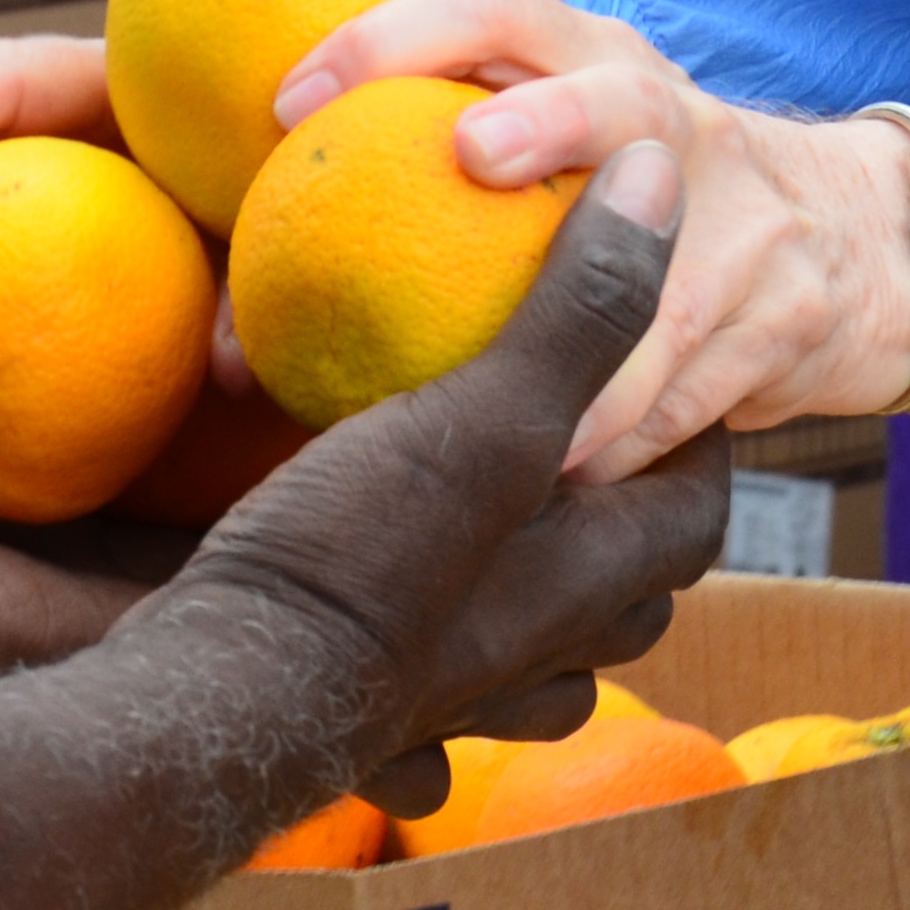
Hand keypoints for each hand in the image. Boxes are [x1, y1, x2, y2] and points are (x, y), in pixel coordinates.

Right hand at [142, 141, 731, 812]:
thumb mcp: (486, 417)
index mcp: (588, 590)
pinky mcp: (359, 733)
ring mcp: (446, 710)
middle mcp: (533, 662)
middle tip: (594, 427)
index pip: (698, 513)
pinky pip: (424, 711)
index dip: (704, 439)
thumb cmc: (359, 562)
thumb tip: (660, 177)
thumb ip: (581, 310)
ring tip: (502, 515)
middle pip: (625, 596)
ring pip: (533, 661)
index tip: (676, 365)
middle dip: (626, 518)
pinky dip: (428, 665)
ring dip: (534, 596)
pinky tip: (391, 610)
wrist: (205, 709)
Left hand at [272, 0, 909, 480]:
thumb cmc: (633, 211)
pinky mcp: (784, 317)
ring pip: (664, 280)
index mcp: (594, 66)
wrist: (855, 247)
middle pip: (619, 96)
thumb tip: (223, 318)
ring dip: (586, 359)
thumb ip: (428, 188)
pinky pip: (691, 392)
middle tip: (474, 153)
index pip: (496, 7)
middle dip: (553, 116)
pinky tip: (561, 488)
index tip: (295, 96)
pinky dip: (623, 441)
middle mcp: (672, 120)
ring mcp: (742, 217)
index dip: (395, 34)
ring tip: (514, 429)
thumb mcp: (560, 153)